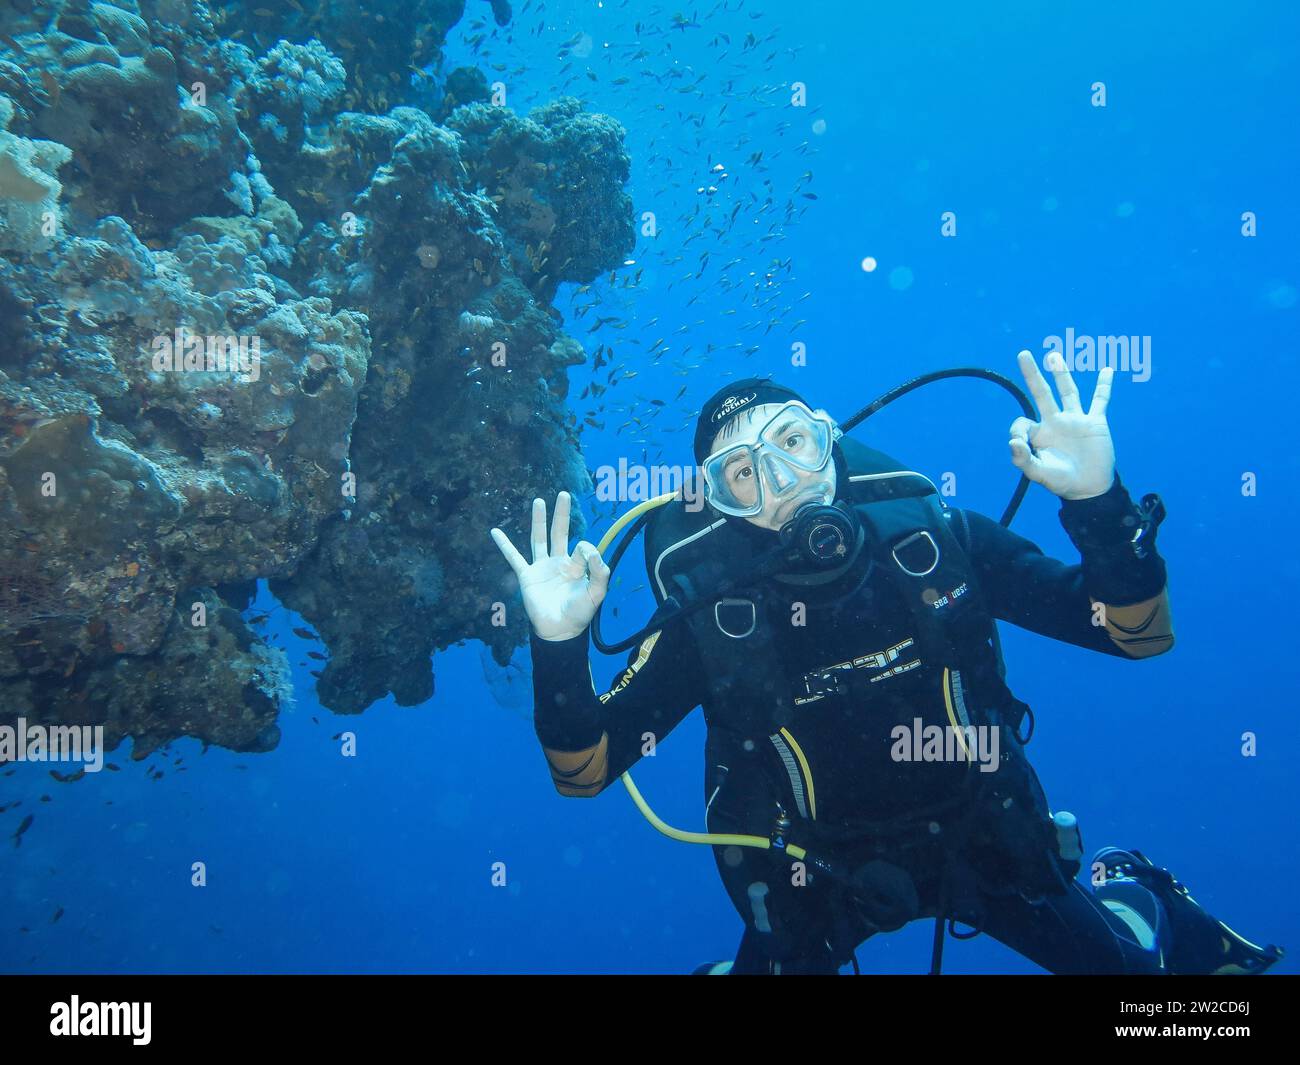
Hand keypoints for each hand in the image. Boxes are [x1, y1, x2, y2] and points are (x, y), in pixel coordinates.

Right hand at [490, 491, 609, 641]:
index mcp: (576, 565)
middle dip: (561, 514)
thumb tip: (589, 548)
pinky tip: (496, 531)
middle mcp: (558, 562)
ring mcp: (541, 567)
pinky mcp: (527, 576)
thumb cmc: (580, 613)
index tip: (587, 560)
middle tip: (564, 494)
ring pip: (539, 538)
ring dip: (538, 520)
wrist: (560, 629)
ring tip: (538, 501)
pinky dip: (505, 545)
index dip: (586, 550)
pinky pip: (514, 557)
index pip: (581, 546)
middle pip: (560, 532)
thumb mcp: (597, 592)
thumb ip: (599, 571)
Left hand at [1009, 350, 1115, 500]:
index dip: (1017, 429)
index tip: (1020, 443)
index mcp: (1038, 434)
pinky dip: (1104, 386)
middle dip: (1032, 375)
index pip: (1021, 421)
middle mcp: (1054, 422)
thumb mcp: (1038, 474)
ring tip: (1054, 356)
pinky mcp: (1095, 422)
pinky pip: (1100, 401)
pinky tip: (1106, 370)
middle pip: (1041, 393)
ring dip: (1061, 373)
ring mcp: (1075, 420)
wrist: (1089, 488)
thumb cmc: (1062, 481)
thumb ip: (1023, 459)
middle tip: (1023, 354)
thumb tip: (1012, 442)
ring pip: (1068, 391)